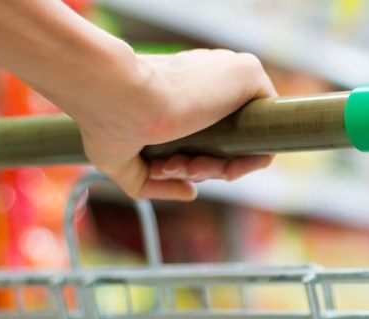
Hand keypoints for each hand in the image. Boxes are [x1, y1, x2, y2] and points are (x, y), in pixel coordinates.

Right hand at [65, 49, 276, 200]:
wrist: (113, 93)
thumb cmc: (104, 119)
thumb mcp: (120, 160)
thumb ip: (154, 181)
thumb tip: (191, 192)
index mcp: (183, 88)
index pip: (207, 134)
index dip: (189, 163)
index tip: (161, 169)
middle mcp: (209, 79)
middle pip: (225, 142)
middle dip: (198, 167)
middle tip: (166, 168)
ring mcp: (230, 76)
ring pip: (242, 143)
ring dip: (213, 170)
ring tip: (177, 165)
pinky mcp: (249, 74)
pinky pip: (265, 138)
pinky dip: (243, 164)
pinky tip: (212, 166)